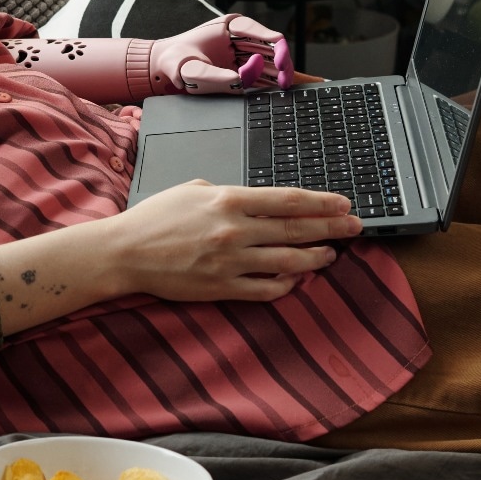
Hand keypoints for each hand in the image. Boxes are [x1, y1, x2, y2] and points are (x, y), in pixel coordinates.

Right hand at [103, 181, 361, 302]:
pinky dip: (287, 283)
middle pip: (296, 229)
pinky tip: (296, 277)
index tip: (343, 203)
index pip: (288, 200)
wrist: (125, 252)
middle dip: (331, 227)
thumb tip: (256, 200)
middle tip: (355, 226)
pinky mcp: (223, 287)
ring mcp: (231, 262)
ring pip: (288, 261)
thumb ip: (229, 194)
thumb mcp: (194, 190)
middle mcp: (235, 230)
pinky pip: (266, 289)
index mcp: (229, 200)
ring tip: (331, 254)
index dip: (321, 202)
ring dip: (316, 257)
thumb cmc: (155, 218)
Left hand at [152, 14, 297, 93]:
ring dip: (278, 72)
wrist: (161, 68)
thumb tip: (240, 82)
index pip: (257, 31)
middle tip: (285, 77)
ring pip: (268, 59)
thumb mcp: (191, 69)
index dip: (273, 44)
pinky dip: (269, 80)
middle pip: (268, 45)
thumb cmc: (174, 61)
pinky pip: (260, 72)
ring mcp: (240, 51)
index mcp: (228, 26)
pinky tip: (276, 89)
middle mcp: (237, 36)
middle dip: (280, 61)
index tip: (279, 56)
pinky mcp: (239, 66)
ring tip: (284, 85)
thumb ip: (216, 76)